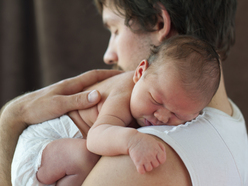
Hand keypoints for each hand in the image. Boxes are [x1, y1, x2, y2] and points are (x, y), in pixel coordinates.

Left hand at [1, 69, 120, 125]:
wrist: (20, 112)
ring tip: (112, 91)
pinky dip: (92, 95)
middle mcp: (71, 86)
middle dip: (108, 79)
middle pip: (93, 79)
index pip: (94, 75)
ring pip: (89, 87)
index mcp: (72, 84)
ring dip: (101, 87)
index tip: (123, 74)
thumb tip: (99, 94)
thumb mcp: (58, 104)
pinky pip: (83, 94)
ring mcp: (68, 92)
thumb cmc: (38, 108)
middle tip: (121, 82)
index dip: (109, 74)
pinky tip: (95, 101)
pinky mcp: (65, 99)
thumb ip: (77, 100)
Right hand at [128, 133, 165, 173]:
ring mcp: (144, 158)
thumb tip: (164, 153)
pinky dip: (141, 170)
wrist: (132, 139)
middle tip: (148, 157)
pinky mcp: (137, 162)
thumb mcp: (154, 141)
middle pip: (156, 165)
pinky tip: (140, 165)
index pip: (162, 160)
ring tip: (144, 161)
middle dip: (152, 162)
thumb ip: (161, 147)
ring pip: (149, 169)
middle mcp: (151, 154)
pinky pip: (142, 171)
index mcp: (156, 149)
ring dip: (147, 166)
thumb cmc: (144, 140)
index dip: (159, 160)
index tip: (155, 157)